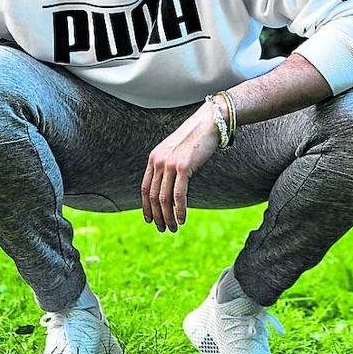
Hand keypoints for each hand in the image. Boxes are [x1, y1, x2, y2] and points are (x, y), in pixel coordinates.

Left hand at [141, 103, 220, 232]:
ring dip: (167, 217)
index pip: (145, 188)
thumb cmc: (195, 139)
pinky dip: (179, 210)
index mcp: (154, 159)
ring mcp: (169, 164)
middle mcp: (158, 161)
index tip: (150, 220)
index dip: (146, 207)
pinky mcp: (183, 167)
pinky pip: (178, 195)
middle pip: (153, 196)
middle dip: (157, 216)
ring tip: (172, 228)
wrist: (208, 124)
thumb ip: (169, 167)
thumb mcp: (176, 153)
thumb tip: (169, 187)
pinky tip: (182, 220)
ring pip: (164, 198)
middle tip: (163, 229)